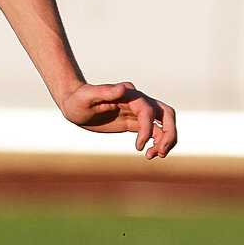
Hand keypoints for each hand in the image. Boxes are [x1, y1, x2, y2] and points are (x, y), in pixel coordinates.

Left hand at [61, 82, 177, 158]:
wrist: (74, 105)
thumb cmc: (78, 99)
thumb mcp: (86, 96)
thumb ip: (104, 91)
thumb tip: (122, 88)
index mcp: (129, 94)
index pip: (147, 110)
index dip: (147, 128)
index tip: (139, 146)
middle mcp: (138, 102)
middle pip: (166, 114)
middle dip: (169, 133)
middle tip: (161, 152)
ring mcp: (138, 112)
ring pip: (163, 125)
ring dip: (164, 141)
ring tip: (152, 156)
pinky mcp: (135, 122)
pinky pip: (154, 132)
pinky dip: (156, 143)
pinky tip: (148, 154)